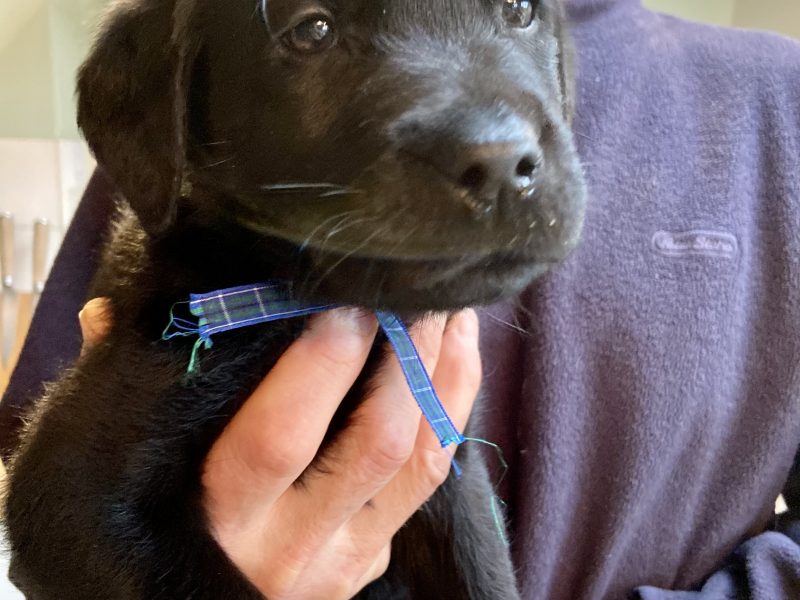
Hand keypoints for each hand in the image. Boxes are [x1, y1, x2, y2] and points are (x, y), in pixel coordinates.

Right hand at [79, 299, 480, 599]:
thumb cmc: (155, 537)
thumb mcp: (132, 476)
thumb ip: (129, 397)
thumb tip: (108, 314)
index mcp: (218, 519)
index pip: (280, 437)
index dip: (321, 362)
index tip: (343, 294)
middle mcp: (289, 545)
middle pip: (372, 444)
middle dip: (402, 358)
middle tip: (413, 290)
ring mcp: (341, 558)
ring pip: (419, 461)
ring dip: (442, 378)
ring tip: (450, 311)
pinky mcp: (370, 561)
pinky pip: (430, 482)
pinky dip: (448, 413)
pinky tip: (452, 361)